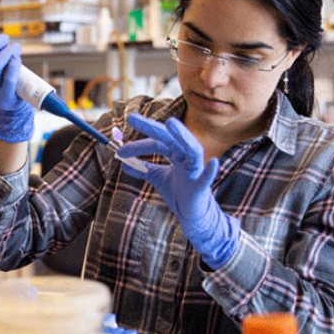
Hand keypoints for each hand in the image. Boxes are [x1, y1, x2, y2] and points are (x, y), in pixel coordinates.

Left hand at [117, 113, 239, 268]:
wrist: (191, 215)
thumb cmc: (179, 194)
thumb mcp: (158, 178)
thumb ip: (144, 169)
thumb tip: (124, 164)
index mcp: (177, 154)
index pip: (157, 142)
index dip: (137, 145)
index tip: (119, 150)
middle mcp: (187, 158)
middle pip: (170, 138)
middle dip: (151, 127)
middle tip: (131, 118)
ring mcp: (195, 170)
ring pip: (191, 149)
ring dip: (182, 136)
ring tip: (170, 123)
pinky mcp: (201, 187)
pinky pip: (206, 178)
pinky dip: (210, 171)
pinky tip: (213, 162)